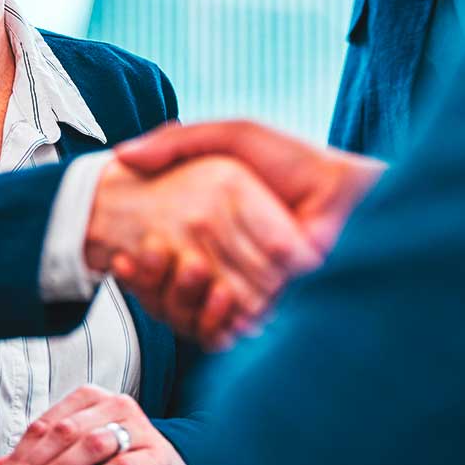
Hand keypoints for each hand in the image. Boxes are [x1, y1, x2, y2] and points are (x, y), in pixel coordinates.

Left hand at [0, 385, 187, 464]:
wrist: (168, 458)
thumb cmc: (116, 449)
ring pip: (92, 444)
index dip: (20, 452)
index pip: (47, 423)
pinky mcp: (155, 453)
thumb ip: (33, 459)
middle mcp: (114, 405)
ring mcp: (137, 427)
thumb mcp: (74, 448)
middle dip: (33, 462)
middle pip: (66, 432)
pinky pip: (122, 464)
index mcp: (90, 397)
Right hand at [114, 120, 386, 292]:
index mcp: (216, 224)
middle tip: (126, 262)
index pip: (164, 254)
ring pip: (194, 308)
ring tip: (172, 272)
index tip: (119, 253)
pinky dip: (209, 319)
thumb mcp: (230, 137)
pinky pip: (226, 327)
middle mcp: (228, 260)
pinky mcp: (267, 309)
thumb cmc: (292, 160)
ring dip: (175, 298)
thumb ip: (177, 143)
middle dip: (152, 279)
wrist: (345, 193)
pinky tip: (206, 296)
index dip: (140, 259)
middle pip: (174, 285)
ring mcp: (247, 287)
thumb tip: (123, 155)